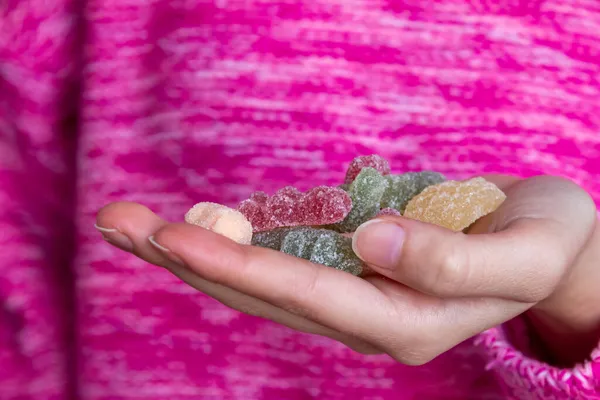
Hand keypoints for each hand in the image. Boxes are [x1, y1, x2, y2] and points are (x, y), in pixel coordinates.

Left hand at [96, 175, 598, 364]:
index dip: (240, 265)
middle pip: (262, 295)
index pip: (309, 296)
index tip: (175, 234)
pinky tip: (187, 225)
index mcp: (408, 322)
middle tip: (118, 222)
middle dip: (189, 259)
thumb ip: (454, 258)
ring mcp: (352, 296)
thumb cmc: (542, 241)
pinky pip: (277, 260)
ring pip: (258, 281)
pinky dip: (229, 240)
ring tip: (127, 222)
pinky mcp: (347, 270)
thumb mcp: (522, 249)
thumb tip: (374, 241)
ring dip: (193, 251)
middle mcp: (368, 318)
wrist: (547, 243)